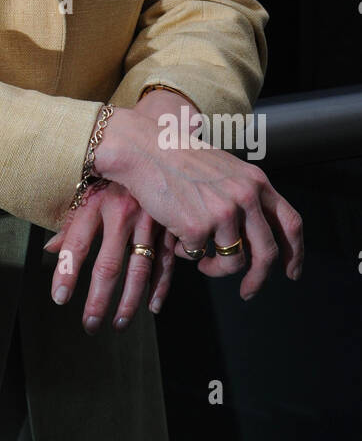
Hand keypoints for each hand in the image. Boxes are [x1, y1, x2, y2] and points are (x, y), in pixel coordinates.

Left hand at [42, 180, 177, 330]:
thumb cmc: (114, 175)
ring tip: (119, 323)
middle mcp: (122, 213)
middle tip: (90, 324)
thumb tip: (50, 249)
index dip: (66, 273)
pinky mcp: (170, 226)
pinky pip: (165, 262)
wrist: (153, 146)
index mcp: (97, 203)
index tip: (59, 298)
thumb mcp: (88, 192)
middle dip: (98, 299)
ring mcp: (149, 221)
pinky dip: (161, 287)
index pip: (77, 245)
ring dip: (129, 301)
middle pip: (108, 265)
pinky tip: (152, 305)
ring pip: (139, 269)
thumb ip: (71, 224)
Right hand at [93, 102, 303, 299]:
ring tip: (202, 261)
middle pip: (268, 252)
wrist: (144, 149)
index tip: (291, 271)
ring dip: (217, 268)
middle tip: (248, 291)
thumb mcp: (225, 170)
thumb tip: (257, 232)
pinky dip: (189, 253)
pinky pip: (199, 256)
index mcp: (256, 181)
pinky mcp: (198, 226)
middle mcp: (246, 196)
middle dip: (259, 278)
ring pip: (234, 261)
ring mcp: (223, 212)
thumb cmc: (178, 159)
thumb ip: (245, 195)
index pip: (290, 222)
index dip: (295, 252)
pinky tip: (178, 238)